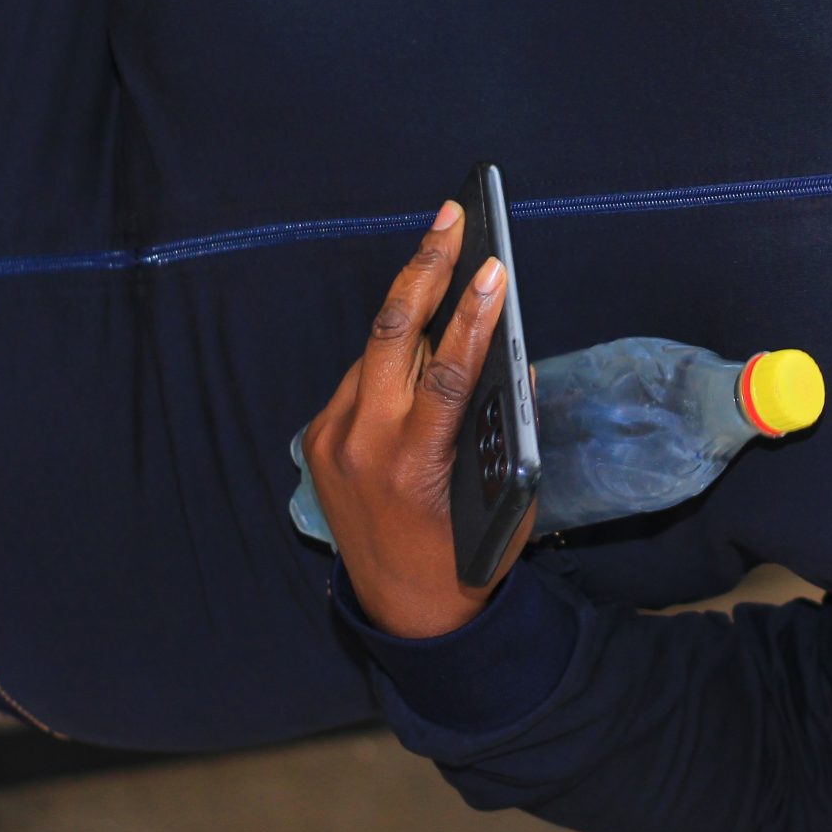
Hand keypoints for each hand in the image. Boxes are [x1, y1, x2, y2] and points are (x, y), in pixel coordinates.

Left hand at [299, 203, 536, 639]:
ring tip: (445, 256)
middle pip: (392, 333)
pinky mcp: (318, 440)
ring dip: (415, 309)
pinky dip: (396, 354)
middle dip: (424, 268)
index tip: (496, 267)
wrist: (407, 615)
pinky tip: (423, 335)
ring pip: (376, 350)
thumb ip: (506, 429)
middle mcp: (361, 445)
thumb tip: (513, 360)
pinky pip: (363, 378)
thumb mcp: (506, 497)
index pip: (448, 371)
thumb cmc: (469, 556)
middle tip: (452, 216)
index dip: (475, 314)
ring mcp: (332, 440)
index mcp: (413, 464)